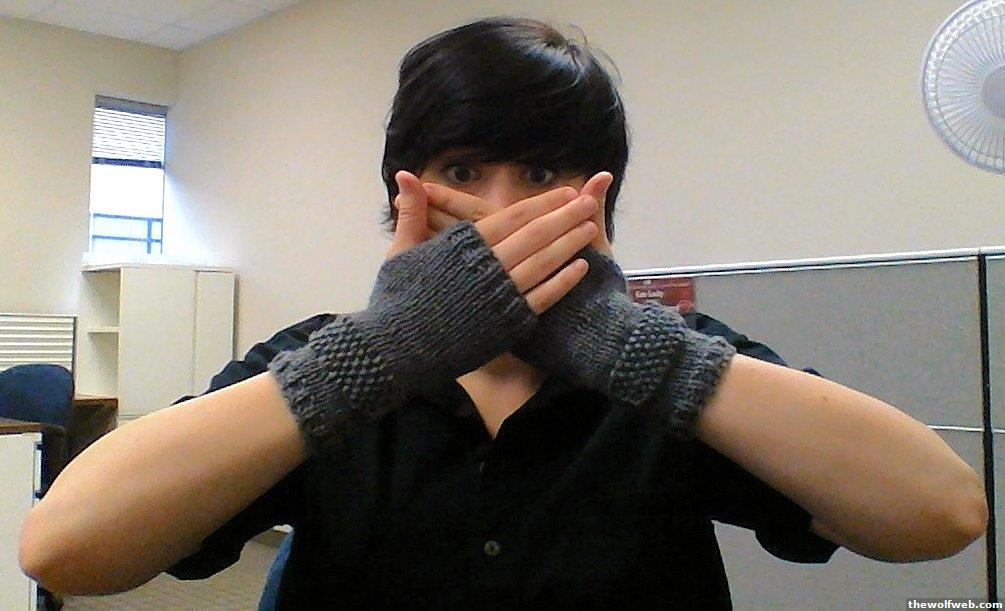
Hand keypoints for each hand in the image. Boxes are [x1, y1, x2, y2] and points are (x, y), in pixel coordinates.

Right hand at [388, 170, 599, 313]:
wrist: (396, 351)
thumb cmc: (396, 299)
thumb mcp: (401, 252)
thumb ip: (412, 212)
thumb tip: (406, 174)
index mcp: (463, 246)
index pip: (512, 217)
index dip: (542, 203)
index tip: (567, 192)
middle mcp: (487, 267)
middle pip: (535, 235)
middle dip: (565, 217)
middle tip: (591, 203)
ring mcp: (499, 296)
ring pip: (543, 263)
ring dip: (569, 244)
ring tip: (591, 228)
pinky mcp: (506, 324)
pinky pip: (542, 298)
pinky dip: (563, 282)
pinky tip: (580, 268)